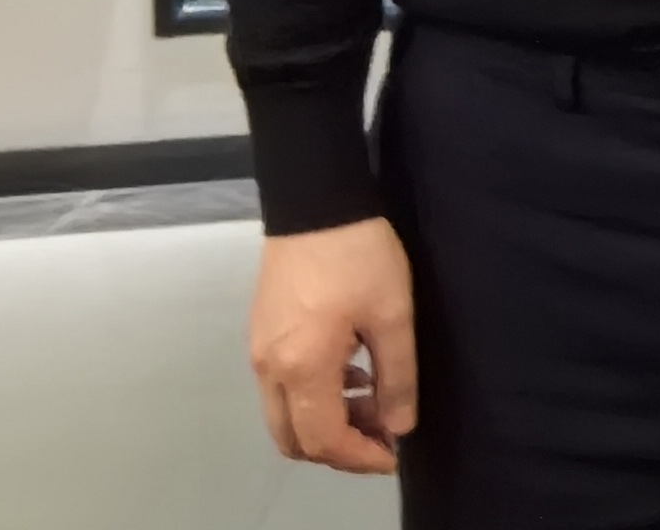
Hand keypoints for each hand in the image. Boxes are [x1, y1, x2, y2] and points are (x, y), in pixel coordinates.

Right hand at [249, 215, 417, 474]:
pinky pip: (280, 388)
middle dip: (339, 447)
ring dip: (326, 421)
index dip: (360, 457)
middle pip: (295, 439)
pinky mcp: (260, 333)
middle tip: (382, 430)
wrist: (314, 201)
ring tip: (372, 397)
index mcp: (302, 368)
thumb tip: (400, 426)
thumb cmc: (358, 254)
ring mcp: (259, 351)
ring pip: (284, 415)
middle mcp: (270, 369)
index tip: (393, 453)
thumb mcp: (393, 313)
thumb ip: (396, 376)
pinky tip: (349, 369)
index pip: (323, 441)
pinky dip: (312, 396)